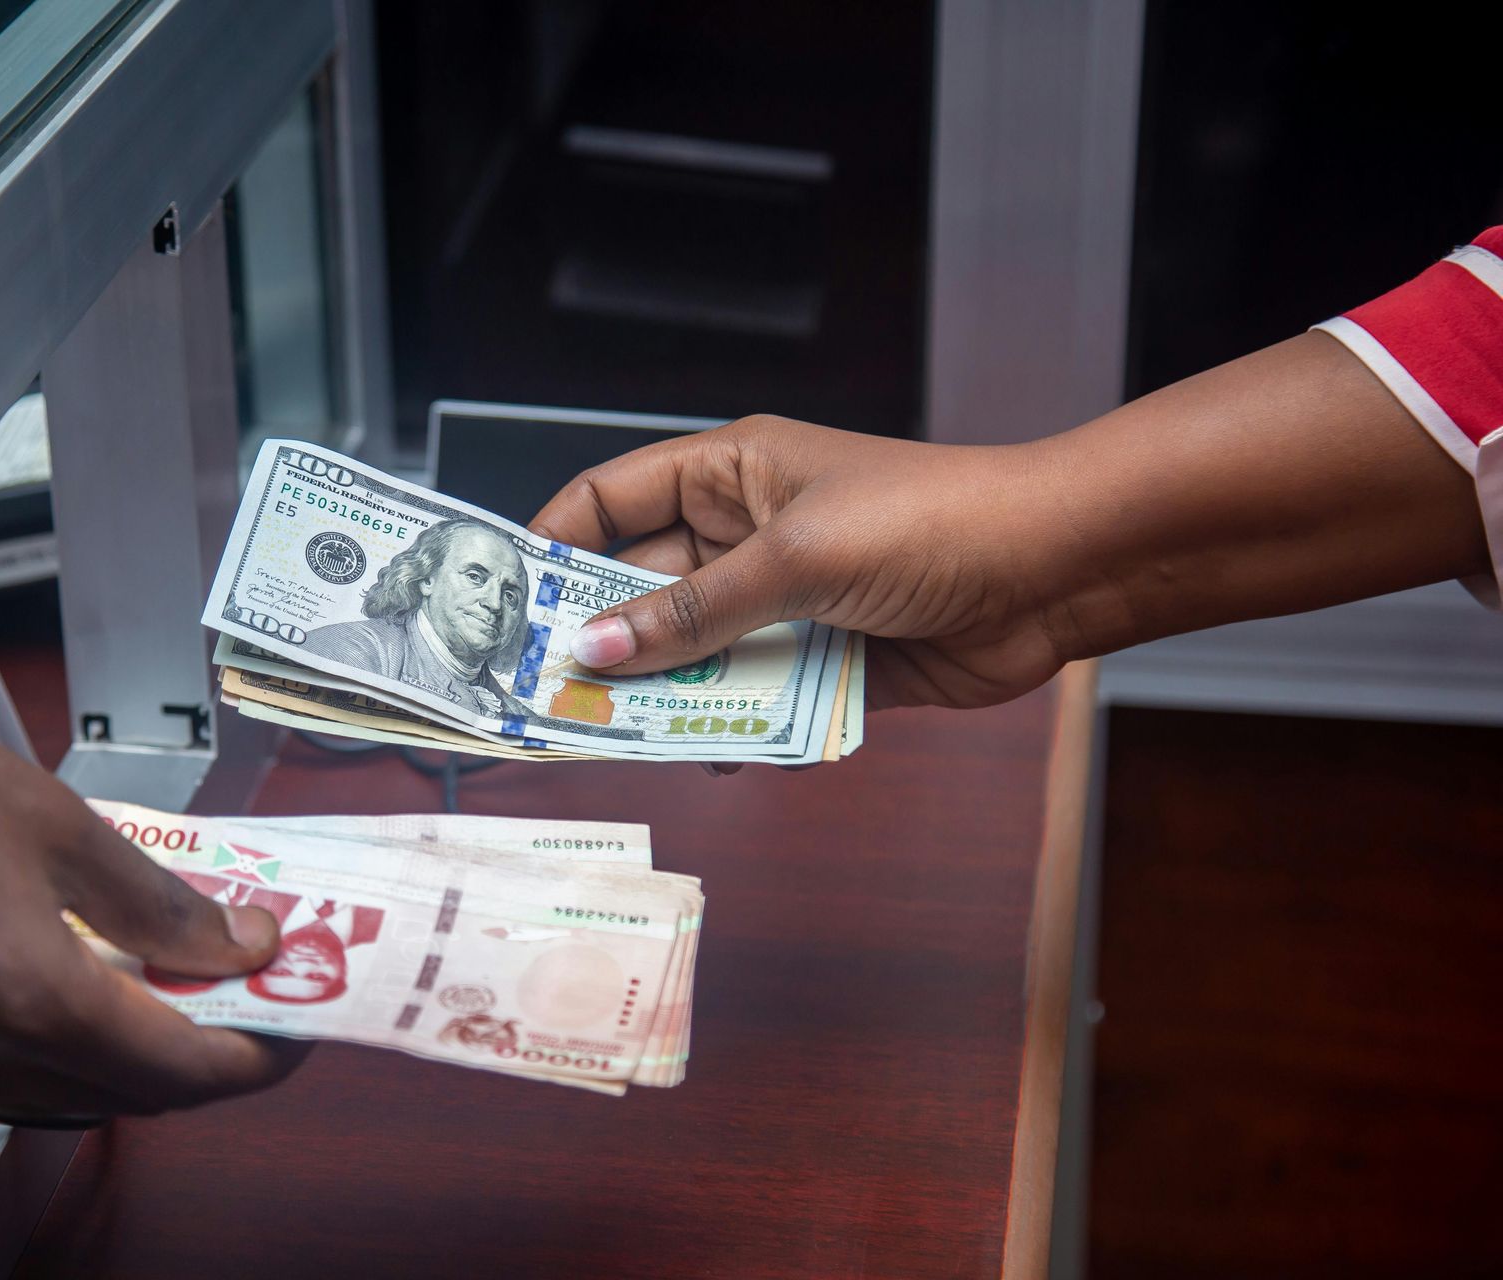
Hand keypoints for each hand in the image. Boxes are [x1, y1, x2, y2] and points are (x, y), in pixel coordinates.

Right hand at [0, 674, 305, 1115]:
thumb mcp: (58, 822)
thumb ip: (159, 901)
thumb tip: (236, 940)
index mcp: (31, 999)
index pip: (185, 1072)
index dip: (260, 1055)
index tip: (300, 1022)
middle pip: (128, 1091)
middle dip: (204, 1050)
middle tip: (248, 990)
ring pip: (58, 1089)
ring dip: (128, 1048)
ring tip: (173, 976)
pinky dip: (48, 1040)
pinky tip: (69, 977)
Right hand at [530, 337, 1487, 718]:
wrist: (1054, 574)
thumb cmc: (930, 523)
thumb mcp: (794, 560)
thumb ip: (691, 611)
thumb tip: (595, 647)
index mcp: (731, 474)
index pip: (613, 499)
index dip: (556, 545)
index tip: (507, 607)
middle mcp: (748, 534)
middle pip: (644, 586)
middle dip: (600, 637)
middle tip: (546, 697)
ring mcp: (785, 600)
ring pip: (695, 651)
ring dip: (663, 691)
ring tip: (611, 737)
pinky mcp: (824, 660)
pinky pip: (754, 696)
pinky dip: (730, 725)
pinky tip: (705, 752)